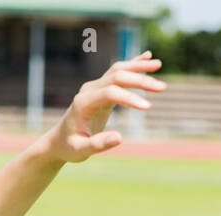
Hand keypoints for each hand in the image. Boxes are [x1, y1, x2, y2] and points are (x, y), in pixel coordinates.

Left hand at [42, 51, 164, 162]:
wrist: (58, 141)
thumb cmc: (69, 147)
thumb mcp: (80, 151)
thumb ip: (98, 145)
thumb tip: (119, 138)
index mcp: (83, 103)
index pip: (111, 92)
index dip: (130, 98)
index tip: (148, 108)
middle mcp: (89, 90)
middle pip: (117, 76)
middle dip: (140, 80)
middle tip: (162, 88)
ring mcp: (94, 87)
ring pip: (118, 70)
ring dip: (138, 67)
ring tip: (158, 64)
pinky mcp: (100, 89)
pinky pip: (117, 73)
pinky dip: (132, 65)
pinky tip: (147, 58)